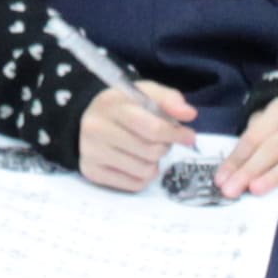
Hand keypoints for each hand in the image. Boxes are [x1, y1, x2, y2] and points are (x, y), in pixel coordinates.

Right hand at [75, 77, 195, 189]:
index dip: (176, 134)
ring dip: (155, 163)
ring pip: (144, 171)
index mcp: (112, 104)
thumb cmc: (123, 105)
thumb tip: (189, 114)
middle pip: (150, 151)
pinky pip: (133, 184)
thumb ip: (169, 99)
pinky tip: (138, 163)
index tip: (189, 137)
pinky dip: (144, 177)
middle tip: (163, 141)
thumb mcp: (145, 93)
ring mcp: (91, 152)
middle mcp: (97, 129)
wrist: (88, 117)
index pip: (152, 128)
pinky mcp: (91, 172)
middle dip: (165, 147)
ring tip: (148, 151)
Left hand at [218, 94, 277, 203]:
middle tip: (231, 190)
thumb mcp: (276, 111)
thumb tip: (237, 162)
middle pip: (272, 148)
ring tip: (255, 190)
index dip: (237, 158)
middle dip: (249, 170)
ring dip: (275, 175)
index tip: (221, 178)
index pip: (255, 136)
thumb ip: (259, 129)